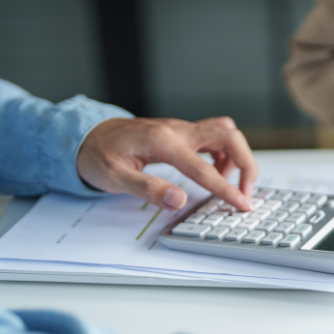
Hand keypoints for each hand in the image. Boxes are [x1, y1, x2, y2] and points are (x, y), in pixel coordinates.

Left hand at [77, 117, 257, 211]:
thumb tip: (178, 201)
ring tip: (226, 183)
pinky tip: (213, 171)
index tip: (243, 205)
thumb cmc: (98, 155)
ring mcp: (182, 128)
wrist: (87, 133)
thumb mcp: (114, 177)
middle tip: (244, 192)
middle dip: (246, 165)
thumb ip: (148, 189)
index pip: (205, 169)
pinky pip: (216, 135)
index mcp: (162, 141)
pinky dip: (225, 153)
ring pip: (226, 133)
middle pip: (230, 137)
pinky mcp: (183, 131)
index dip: (227, 190)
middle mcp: (178, 130)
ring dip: (237, 157)